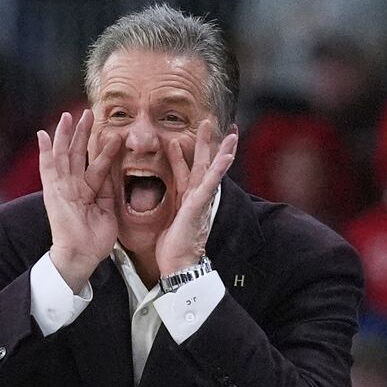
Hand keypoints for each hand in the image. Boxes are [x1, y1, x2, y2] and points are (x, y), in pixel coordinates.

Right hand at [37, 110, 121, 292]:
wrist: (81, 255)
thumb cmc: (95, 239)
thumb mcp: (109, 209)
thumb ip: (109, 189)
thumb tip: (115, 169)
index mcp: (88, 190)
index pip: (95, 162)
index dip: (102, 147)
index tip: (110, 131)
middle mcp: (73, 185)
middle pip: (78, 153)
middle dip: (82, 132)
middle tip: (88, 112)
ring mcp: (62, 187)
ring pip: (64, 154)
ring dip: (66, 134)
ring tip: (69, 115)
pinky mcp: (52, 191)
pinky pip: (47, 168)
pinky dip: (45, 151)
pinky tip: (44, 134)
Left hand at [155, 123, 236, 275]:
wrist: (178, 265)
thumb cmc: (172, 245)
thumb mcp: (166, 217)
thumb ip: (167, 202)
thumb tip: (156, 192)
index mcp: (187, 197)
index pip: (188, 170)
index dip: (185, 153)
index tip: (186, 137)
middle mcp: (196, 196)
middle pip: (203, 163)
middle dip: (207, 143)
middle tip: (210, 121)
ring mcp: (200, 200)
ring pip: (211, 170)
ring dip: (221, 150)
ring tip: (229, 133)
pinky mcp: (199, 206)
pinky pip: (209, 184)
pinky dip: (218, 170)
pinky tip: (226, 157)